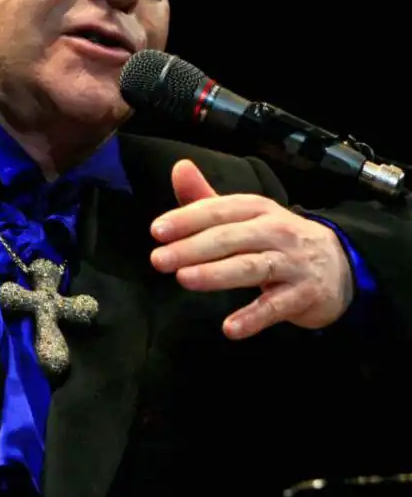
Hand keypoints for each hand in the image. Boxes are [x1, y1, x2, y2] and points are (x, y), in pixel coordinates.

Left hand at [149, 159, 353, 338]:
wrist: (339, 265)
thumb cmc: (275, 238)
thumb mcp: (243, 216)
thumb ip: (206, 198)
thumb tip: (178, 167)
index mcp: (256, 209)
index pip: (218, 210)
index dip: (187, 219)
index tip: (156, 231)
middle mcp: (276, 231)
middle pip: (230, 238)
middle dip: (192, 248)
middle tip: (158, 260)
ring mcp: (292, 263)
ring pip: (251, 267)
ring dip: (216, 274)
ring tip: (184, 279)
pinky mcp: (305, 294)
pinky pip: (276, 306)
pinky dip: (253, 317)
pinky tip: (230, 329)